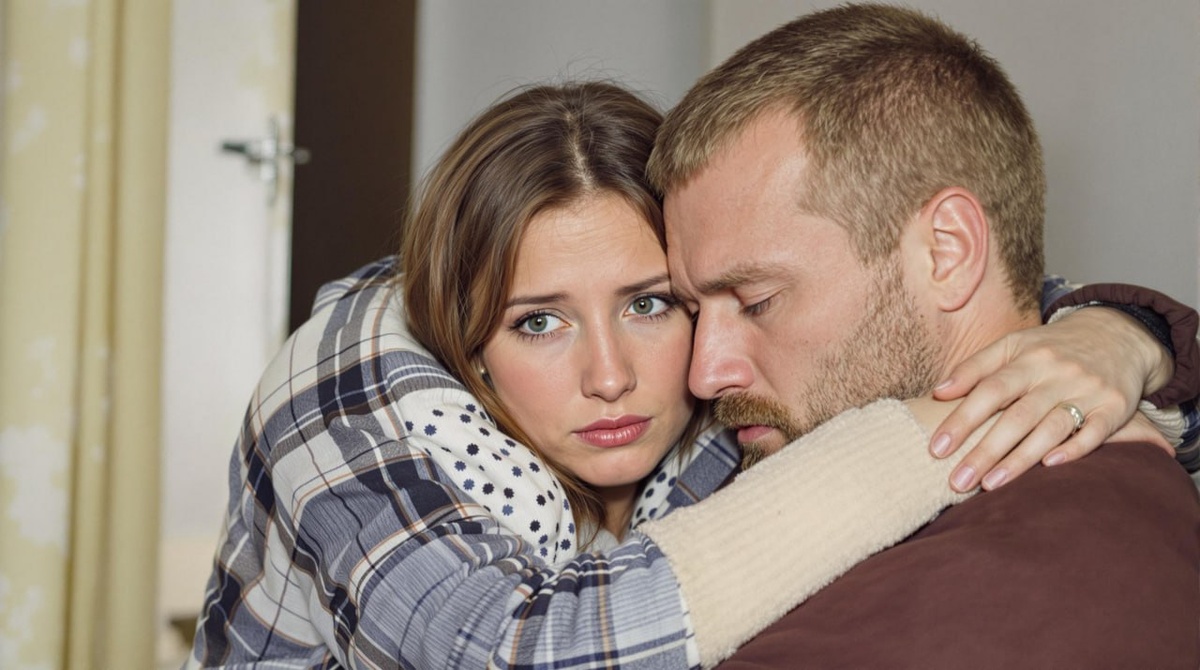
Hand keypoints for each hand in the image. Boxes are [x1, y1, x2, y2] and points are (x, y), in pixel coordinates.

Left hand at [929, 306, 1172, 491]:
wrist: (1118, 334)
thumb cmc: (1051, 347)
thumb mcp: (1013, 345)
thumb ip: (974, 367)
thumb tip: (938, 392)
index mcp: (1027, 359)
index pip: (989, 390)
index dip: (962, 420)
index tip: (936, 450)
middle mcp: (1057, 374)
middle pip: (1017, 416)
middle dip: (984, 451)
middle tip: (957, 481)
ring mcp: (1088, 390)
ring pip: (1051, 428)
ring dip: (1020, 460)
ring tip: (988, 486)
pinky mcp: (1116, 407)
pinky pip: (1096, 431)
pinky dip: (1074, 448)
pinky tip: (1049, 466)